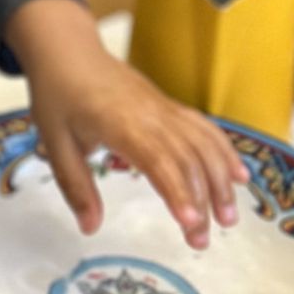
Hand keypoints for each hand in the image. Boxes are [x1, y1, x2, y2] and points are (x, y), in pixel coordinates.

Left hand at [6, 0, 243, 250]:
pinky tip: (238, 176)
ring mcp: (165, 109)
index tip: (190, 223)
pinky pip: (204, 128)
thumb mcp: (55, 144)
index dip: (177, 192)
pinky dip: (224, 151)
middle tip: (201, 241)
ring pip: (204, 144)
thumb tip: (90, 228)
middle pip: (188, 158)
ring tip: (228, 218)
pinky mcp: (170, 107)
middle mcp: (151, 115)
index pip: (157, 160)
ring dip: (220, 181)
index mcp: (121, 124)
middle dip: (202, 201)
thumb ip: (75, 187)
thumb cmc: (59, 96)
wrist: (68, 51)